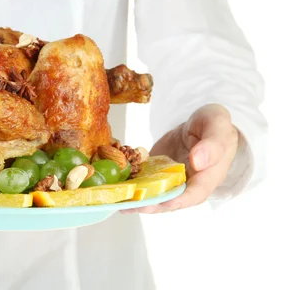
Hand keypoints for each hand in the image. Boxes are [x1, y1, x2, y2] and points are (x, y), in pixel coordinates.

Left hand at [122, 104, 238, 213]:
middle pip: (170, 200)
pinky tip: (113, 189)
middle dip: (150, 204)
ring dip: (136, 199)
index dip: (177, 200)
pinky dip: (130, 186)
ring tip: (117, 201)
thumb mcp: (217, 126)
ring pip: (155, 195)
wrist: (201, 124)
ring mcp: (171, 180)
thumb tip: (199, 161)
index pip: (194, 194)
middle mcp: (189, 184)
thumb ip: (212, 144)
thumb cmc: (214, 125)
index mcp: (208, 176)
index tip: (161, 202)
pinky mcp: (157, 174)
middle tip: (131, 204)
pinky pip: (144, 183)